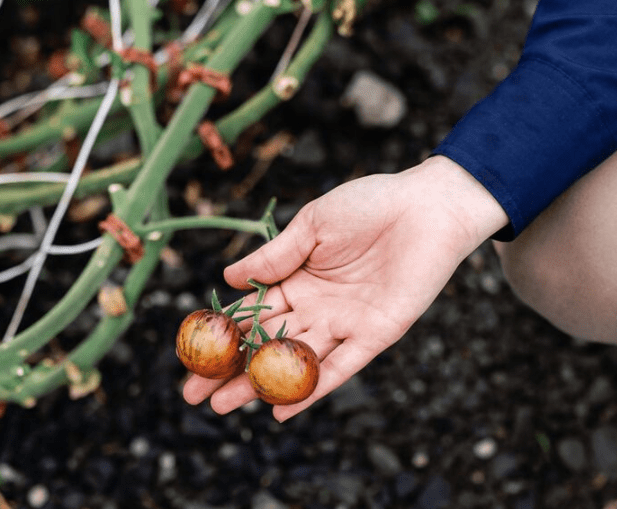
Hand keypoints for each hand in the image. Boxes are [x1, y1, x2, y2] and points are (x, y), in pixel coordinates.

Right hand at [182, 156, 507, 420]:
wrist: (427, 207)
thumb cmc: (372, 205)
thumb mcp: (314, 224)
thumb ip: (275, 256)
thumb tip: (227, 278)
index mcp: (299, 278)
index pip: (252, 312)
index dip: (221, 333)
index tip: (189, 354)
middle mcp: (318, 307)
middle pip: (266, 343)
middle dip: (229, 370)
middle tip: (193, 395)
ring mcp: (345, 324)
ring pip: (295, 361)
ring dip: (259, 385)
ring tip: (223, 407)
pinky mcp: (375, 335)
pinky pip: (340, 368)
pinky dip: (312, 389)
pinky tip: (281, 410)